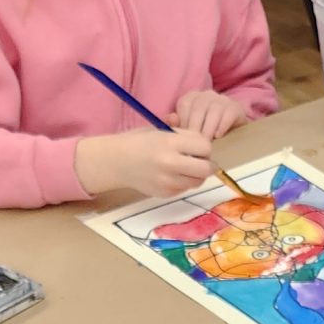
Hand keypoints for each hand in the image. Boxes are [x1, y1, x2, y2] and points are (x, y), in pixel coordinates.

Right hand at [75, 126, 212, 200]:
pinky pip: (185, 188)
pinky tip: (171, 175)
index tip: (197, 146)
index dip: (204, 146)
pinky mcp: (166, 193)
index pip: (205, 146)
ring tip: (184, 167)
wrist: (116, 161)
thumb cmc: (139, 142)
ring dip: (196, 174)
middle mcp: (170, 163)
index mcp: (169, 142)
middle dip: (207, 163)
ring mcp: (168, 181)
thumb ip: (184, 135)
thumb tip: (205, 144)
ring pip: (198, 181)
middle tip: (199, 160)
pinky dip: (183, 182)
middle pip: (206, 168)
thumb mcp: (160, 130)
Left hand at [170, 88, 246, 139]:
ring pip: (213, 111)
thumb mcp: (191, 128)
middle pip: (198, 108)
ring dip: (208, 129)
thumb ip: (178, 124)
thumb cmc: (207, 131)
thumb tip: (171, 119)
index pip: (184, 104)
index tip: (184, 139)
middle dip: (196, 128)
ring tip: (206, 144)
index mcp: (192, 97)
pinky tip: (218, 136)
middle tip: (194, 145)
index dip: (183, 122)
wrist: (233, 131)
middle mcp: (206, 94)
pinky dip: (222, 126)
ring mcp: (222, 99)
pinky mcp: (235, 107)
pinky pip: (228, 114)